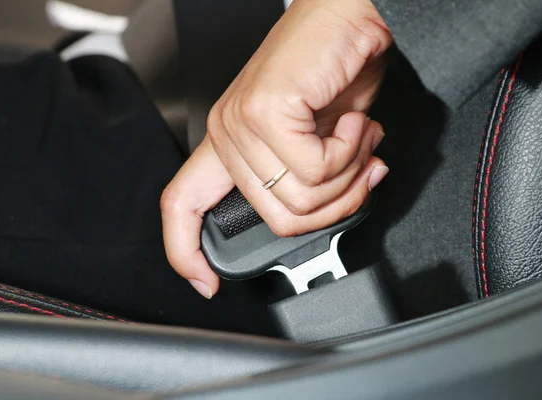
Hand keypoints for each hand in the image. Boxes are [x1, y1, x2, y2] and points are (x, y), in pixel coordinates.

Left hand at [161, 0, 392, 297]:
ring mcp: (241, 122)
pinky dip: (349, 152)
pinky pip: (313, 169)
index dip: (185, 252)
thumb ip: (314, 181)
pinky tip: (353, 125)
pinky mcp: (265, 111)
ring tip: (357, 140)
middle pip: (279, 220)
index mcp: (232, 143)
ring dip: (348, 175)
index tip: (204, 282)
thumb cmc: (335, 68)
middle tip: (358, 168)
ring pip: (300, 199)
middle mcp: (228, 133)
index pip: (183, 204)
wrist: (350, 14)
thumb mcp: (321, 140)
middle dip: (336, 203)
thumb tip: (335, 210)